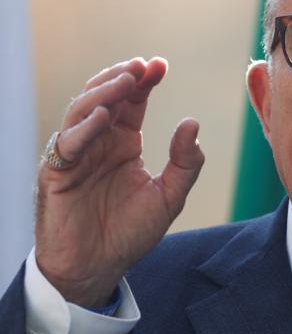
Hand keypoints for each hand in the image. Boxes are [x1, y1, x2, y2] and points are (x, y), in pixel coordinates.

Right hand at [35, 57, 204, 305]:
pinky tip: (103, 116)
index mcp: (123, 142)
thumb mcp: (169, 197)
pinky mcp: (57, 173)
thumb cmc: (129, 232)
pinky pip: (67, 144)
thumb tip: (192, 123)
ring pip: (82, 110)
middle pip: (105, 96)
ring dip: (103, 92)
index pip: (132, 101)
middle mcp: (99, 142)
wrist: (97, 269)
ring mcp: (77, 154)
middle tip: (142, 65)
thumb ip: (186, 163)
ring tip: (126, 80)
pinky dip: (83, 128)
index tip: (161, 64)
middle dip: (122, 77)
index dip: (144, 80)